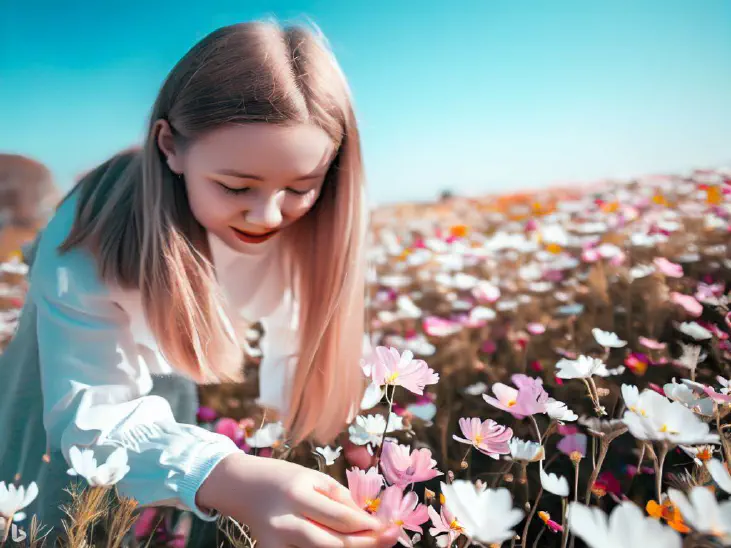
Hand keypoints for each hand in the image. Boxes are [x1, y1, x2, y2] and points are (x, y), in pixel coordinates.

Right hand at [197, 452, 399, 547]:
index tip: (389, 526)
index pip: (342, 519)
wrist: (243, 488)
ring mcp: (276, 544)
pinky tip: (346, 546)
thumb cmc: (284, 478)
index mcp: (298, 496)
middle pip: (335, 545)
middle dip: (367, 544)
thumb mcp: (314, 478)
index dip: (370, 526)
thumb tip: (369, 521)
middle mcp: (286, 523)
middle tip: (390, 538)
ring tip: (371, 543)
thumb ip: (341, 499)